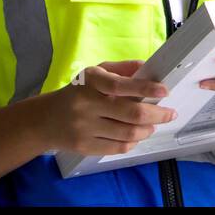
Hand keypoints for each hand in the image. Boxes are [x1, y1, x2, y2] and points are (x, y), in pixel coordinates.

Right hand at [40, 60, 176, 155]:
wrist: (45, 120)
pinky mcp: (84, 146)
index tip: (164, 91)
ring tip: (153, 124)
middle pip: (130, 113)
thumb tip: (147, 67)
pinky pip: (118, 147)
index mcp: (91, 82)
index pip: (121, 86)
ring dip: (147, 129)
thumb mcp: (95, 72)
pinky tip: (136, 135)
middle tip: (169, 114)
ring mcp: (85, 128)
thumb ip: (121, 69)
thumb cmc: (77, 93)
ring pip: (128, 133)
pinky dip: (133, 142)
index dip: (145, 89)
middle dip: (157, 114)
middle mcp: (87, 105)